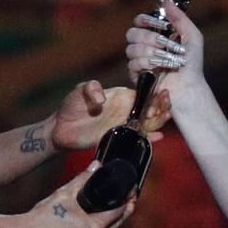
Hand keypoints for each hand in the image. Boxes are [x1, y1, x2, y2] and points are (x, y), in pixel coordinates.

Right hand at [20, 162, 134, 227]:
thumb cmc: (43, 216)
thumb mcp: (65, 193)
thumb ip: (83, 178)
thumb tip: (96, 165)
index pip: (119, 212)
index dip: (128, 199)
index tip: (133, 189)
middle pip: (117, 224)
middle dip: (124, 209)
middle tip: (131, 195)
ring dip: (114, 218)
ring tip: (119, 203)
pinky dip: (102, 225)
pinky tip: (101, 215)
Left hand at [49, 80, 170, 149]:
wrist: (61, 127)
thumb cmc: (72, 104)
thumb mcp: (80, 90)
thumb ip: (91, 89)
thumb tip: (102, 100)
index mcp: (121, 96)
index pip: (143, 94)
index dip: (153, 95)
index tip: (160, 95)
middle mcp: (126, 111)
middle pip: (150, 109)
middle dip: (161, 107)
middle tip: (166, 106)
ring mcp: (123, 126)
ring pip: (147, 124)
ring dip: (159, 121)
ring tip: (167, 116)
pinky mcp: (119, 139)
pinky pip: (137, 138)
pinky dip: (149, 138)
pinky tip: (158, 137)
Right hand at [125, 0, 204, 97]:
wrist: (188, 85)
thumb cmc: (192, 62)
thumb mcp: (191, 36)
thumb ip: (179, 18)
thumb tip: (165, 0)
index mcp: (156, 34)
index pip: (140, 21)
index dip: (145, 20)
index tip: (161, 24)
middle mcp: (145, 45)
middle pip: (131, 33)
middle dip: (148, 37)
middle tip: (164, 44)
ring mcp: (139, 60)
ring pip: (131, 48)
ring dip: (150, 52)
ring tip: (165, 59)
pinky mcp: (136, 74)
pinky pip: (132, 63)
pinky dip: (145, 63)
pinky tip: (157, 68)